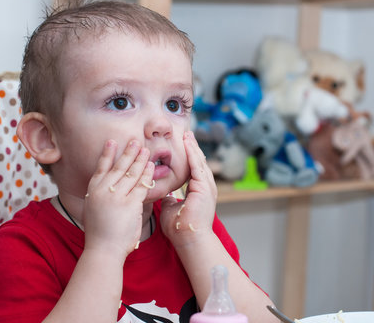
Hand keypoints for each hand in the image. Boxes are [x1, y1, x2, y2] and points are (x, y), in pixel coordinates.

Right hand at [83, 139, 154, 259]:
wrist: (103, 250)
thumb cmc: (99, 234)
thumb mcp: (93, 210)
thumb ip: (100, 196)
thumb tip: (107, 187)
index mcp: (93, 191)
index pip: (101, 168)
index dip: (107, 154)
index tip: (112, 141)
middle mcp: (103, 191)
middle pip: (118, 167)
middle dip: (128, 152)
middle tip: (135, 141)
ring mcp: (116, 197)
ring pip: (131, 174)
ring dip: (139, 160)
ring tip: (146, 150)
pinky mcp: (130, 204)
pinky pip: (141, 185)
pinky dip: (147, 174)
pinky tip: (151, 166)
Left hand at [160, 131, 216, 246]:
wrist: (189, 239)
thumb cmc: (180, 228)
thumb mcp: (172, 208)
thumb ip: (170, 199)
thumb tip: (166, 193)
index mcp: (199, 192)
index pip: (194, 170)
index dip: (189, 157)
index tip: (183, 145)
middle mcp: (205, 188)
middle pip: (198, 163)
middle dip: (192, 148)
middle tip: (187, 134)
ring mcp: (207, 188)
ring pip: (199, 162)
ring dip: (193, 148)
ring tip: (188, 135)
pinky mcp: (204, 188)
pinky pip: (197, 166)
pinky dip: (193, 154)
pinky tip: (188, 144)